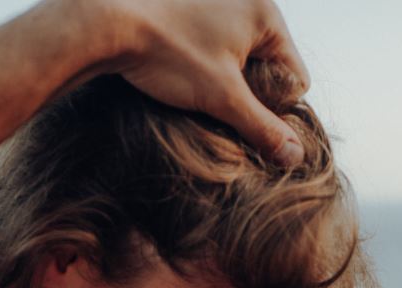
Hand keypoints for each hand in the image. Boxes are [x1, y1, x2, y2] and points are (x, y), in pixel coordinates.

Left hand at [103, 0, 310, 164]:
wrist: (106, 21)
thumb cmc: (168, 53)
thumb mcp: (221, 97)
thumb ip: (262, 128)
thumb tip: (295, 157)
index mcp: (267, 13)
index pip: (295, 77)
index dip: (272, 108)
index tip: (238, 114)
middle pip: (268, 68)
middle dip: (246, 92)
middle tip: (213, 102)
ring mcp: (221, 0)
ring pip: (241, 59)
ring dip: (225, 81)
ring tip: (194, 86)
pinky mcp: (195, 6)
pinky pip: (217, 44)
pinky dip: (205, 63)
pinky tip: (181, 70)